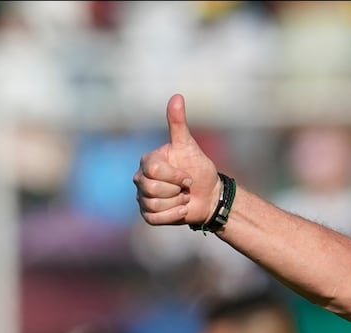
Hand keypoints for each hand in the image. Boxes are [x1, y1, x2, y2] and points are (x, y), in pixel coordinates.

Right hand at [133, 93, 221, 226]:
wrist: (209, 195)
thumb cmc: (199, 169)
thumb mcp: (189, 146)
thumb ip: (178, 124)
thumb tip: (177, 96)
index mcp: (148, 161)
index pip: (154, 171)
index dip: (175, 176)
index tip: (188, 176)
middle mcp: (141, 178)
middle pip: (151, 188)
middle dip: (176, 190)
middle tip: (186, 187)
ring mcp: (143, 197)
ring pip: (153, 204)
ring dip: (176, 203)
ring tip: (183, 197)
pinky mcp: (148, 215)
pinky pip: (154, 218)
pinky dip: (173, 215)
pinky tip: (183, 209)